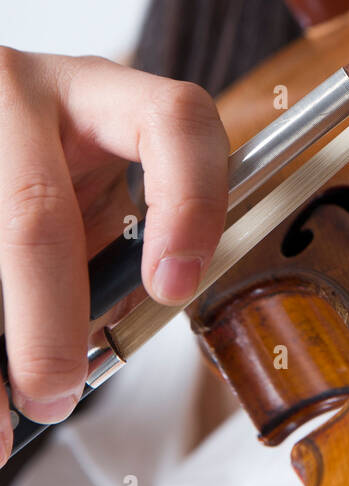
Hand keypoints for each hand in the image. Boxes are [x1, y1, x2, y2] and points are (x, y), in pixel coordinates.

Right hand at [0, 47, 228, 461]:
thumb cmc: (48, 174)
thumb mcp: (89, 192)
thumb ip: (116, 250)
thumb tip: (98, 351)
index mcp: (99, 92)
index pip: (172, 120)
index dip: (187, 203)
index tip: (174, 289)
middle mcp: (23, 90)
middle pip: (36, 210)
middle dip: (47, 322)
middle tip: (54, 395)